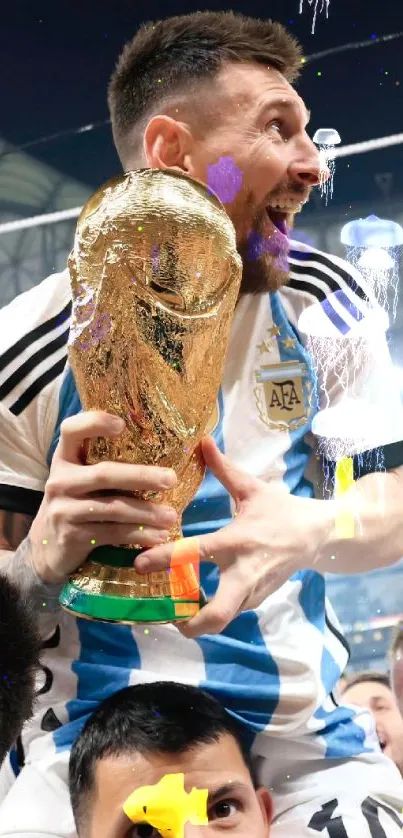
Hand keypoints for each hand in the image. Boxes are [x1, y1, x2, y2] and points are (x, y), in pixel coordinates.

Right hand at [29, 411, 177, 584]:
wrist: (45, 548)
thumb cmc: (75, 504)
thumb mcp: (79, 480)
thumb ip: (103, 465)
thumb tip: (158, 452)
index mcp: (64, 459)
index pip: (71, 430)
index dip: (94, 422)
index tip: (122, 425)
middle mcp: (60, 481)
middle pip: (104, 473)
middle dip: (141, 476)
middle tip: (171, 479)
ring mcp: (64, 509)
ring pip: (113, 507)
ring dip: (147, 512)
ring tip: (171, 516)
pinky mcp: (72, 536)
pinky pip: (112, 533)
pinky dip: (138, 534)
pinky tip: (158, 535)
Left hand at [134, 436, 332, 636]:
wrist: (317, 535)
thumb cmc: (281, 510)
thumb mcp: (253, 488)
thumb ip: (224, 469)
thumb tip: (203, 441)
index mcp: (237, 541)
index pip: (196, 553)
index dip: (166, 559)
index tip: (140, 564)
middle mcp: (244, 572)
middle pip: (217, 613)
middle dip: (189, 623)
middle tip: (164, 616)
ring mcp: (252, 591)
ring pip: (222, 618)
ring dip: (196, 620)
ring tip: (171, 610)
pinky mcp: (257, 600)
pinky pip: (230, 613)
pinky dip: (210, 613)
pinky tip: (192, 602)